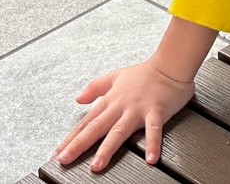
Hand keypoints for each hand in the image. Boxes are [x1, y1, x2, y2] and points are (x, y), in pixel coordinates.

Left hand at [56, 58, 194, 171]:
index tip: (59, 152)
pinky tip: (150, 158)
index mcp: (111, 100)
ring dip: (107, 148)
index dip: (72, 137)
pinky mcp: (156, 112)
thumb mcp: (115, 76)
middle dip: (79, 144)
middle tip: (65, 159)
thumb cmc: (145, 73)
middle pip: (96, 127)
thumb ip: (95, 87)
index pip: (87, 121)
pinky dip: (152, 144)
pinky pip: (154, 130)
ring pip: (119, 131)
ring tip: (97, 165)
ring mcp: (138, 110)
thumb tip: (78, 98)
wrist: (170, 65)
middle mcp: (121, 106)